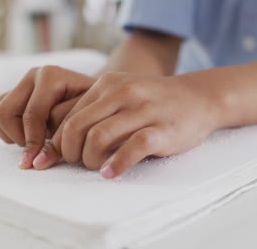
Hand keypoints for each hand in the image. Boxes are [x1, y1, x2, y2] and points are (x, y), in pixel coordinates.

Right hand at [0, 66, 94, 168]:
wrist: (99, 98)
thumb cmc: (97, 111)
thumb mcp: (87, 121)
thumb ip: (64, 135)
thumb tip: (39, 159)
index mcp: (51, 76)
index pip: (31, 115)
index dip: (34, 142)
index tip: (39, 161)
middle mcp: (33, 75)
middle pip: (5, 113)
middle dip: (20, 137)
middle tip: (38, 149)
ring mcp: (21, 82)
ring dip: (10, 133)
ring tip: (33, 141)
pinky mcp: (12, 92)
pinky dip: (3, 129)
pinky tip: (25, 135)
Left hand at [32, 72, 220, 177]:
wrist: (199, 97)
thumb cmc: (153, 102)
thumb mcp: (121, 94)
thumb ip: (94, 112)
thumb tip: (58, 142)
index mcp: (107, 84)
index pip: (69, 116)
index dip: (59, 141)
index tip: (61, 156)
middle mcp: (122, 92)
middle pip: (77, 128)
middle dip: (70, 152)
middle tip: (78, 162)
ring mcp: (143, 110)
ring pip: (98, 138)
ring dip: (90, 160)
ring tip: (97, 167)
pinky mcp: (162, 129)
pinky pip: (131, 148)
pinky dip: (116, 165)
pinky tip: (110, 172)